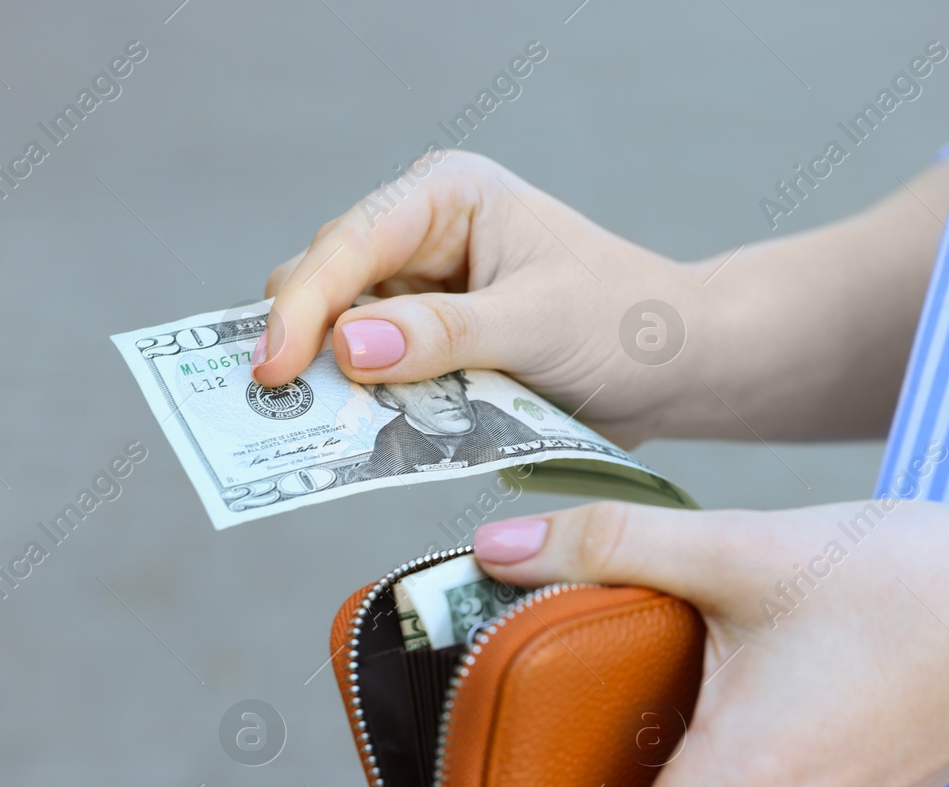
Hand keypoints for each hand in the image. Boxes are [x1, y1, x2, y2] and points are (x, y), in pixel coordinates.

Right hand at [254, 150, 710, 441]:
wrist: (675, 367)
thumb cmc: (625, 324)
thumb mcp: (538, 325)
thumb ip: (443, 334)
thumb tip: (347, 345)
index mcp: (446, 195)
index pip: (348, 243)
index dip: (303, 306)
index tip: (273, 369)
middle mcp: (420, 232)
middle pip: (323, 282)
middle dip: (305, 341)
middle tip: (286, 409)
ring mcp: (417, 289)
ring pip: (334, 331)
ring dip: (331, 378)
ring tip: (322, 425)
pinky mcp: (423, 342)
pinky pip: (368, 371)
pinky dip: (361, 401)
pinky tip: (358, 429)